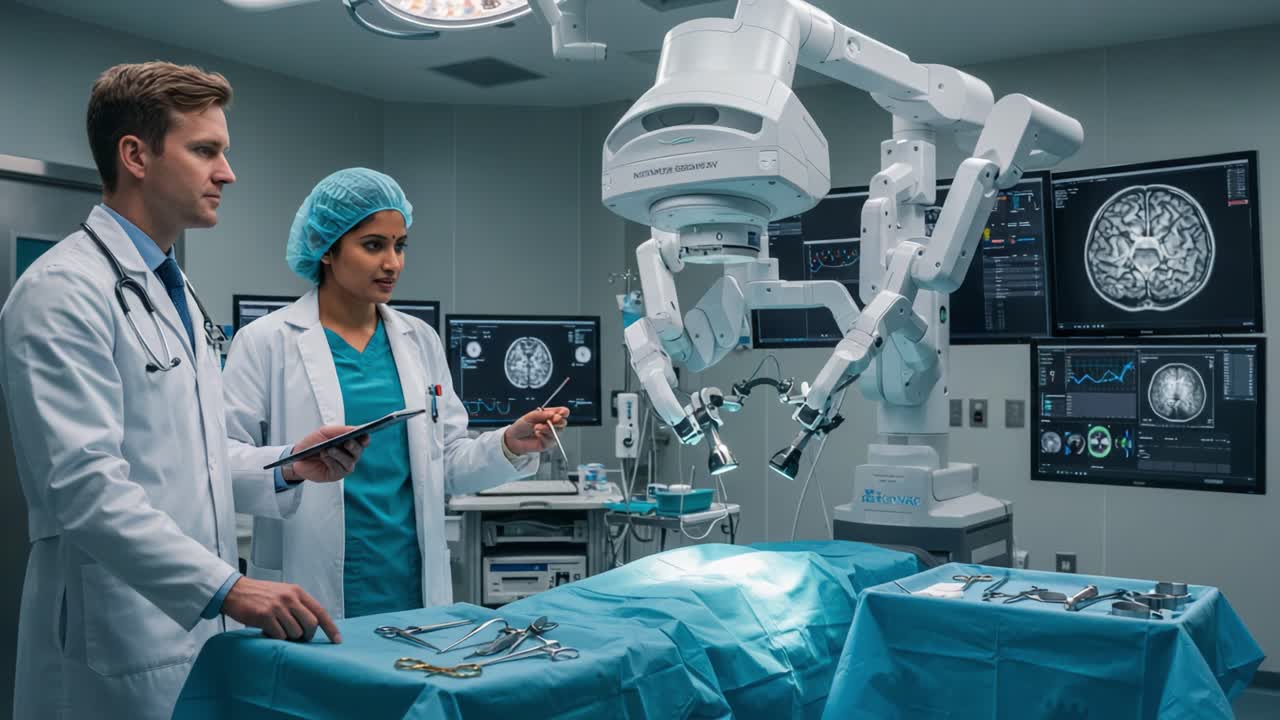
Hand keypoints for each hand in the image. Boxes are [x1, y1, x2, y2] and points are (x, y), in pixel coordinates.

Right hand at [221, 576, 341, 642]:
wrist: (235, 591)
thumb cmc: (261, 595)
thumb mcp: (284, 593)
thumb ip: (298, 606)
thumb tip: (313, 626)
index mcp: (297, 592)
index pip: (320, 611)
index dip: (330, 627)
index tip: (337, 640)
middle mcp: (290, 598)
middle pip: (311, 624)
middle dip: (307, 635)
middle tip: (298, 638)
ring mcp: (277, 606)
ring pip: (295, 632)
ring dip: (288, 637)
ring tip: (277, 630)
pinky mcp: (264, 616)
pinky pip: (279, 636)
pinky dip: (275, 638)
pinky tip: (267, 630)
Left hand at [282, 425, 369, 482]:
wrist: (298, 456)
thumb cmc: (313, 443)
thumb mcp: (325, 432)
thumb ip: (340, 430)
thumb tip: (354, 429)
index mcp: (350, 442)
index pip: (363, 440)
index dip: (365, 438)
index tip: (365, 434)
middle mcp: (350, 454)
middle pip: (358, 450)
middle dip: (354, 446)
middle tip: (347, 443)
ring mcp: (344, 465)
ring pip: (349, 461)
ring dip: (339, 454)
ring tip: (329, 449)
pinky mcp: (337, 474)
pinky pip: (339, 468)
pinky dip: (331, 461)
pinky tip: (324, 457)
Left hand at [503, 407, 569, 454]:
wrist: (513, 438)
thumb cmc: (521, 426)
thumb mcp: (530, 416)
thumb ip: (542, 414)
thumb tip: (553, 414)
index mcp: (549, 416)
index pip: (561, 413)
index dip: (563, 412)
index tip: (562, 412)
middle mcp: (551, 425)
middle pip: (563, 423)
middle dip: (558, 421)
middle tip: (552, 420)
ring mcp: (550, 435)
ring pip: (557, 432)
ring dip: (547, 429)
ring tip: (537, 427)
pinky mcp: (547, 444)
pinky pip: (550, 441)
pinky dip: (544, 437)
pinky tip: (537, 434)